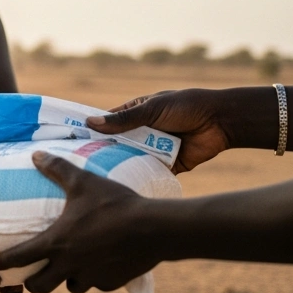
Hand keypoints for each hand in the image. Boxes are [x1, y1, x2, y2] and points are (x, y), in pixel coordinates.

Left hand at [0, 152, 161, 292]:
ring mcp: (91, 277)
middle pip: (39, 286)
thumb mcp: (83, 181)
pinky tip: (98, 265)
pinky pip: (96, 284)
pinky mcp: (112, 283)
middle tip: (30, 273)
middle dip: (32, 282)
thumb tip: (36, 154)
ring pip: (70, 286)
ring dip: (65, 279)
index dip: (3, 262)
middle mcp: (70, 265)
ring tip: (68, 267)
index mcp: (57, 242)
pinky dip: (93, 277)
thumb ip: (57, 169)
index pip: (20, 257)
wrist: (155, 228)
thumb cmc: (114, 203)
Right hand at [88, 89, 230, 173]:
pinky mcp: (168, 164)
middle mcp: (143, 132)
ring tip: (97, 178)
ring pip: (132, 159)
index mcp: (136, 114)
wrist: (221, 122)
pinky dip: (141, 176)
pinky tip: (123, 185)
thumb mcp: (151, 110)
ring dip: (121, 165)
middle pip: (118, 144)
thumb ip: (123, 120)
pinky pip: (150, 171)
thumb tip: (90, 123)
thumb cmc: (185, 107)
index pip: (108, 123)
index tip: (71, 141)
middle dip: (103, 152)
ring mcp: (154, 149)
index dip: (92, 131)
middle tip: (80, 164)